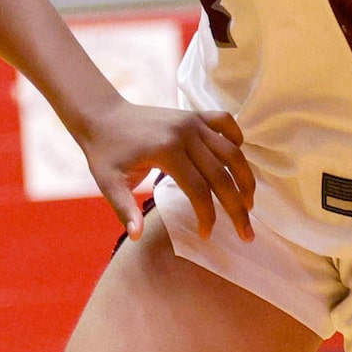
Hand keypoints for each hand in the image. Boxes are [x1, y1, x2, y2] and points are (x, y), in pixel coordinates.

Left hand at [76, 103, 254, 242]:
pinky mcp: (194, 114)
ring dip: (245, 178)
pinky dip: (236, 140)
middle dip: (236, 207)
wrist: (101, 116)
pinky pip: (225, 122)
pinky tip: (236, 161)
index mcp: (166, 150)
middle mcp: (185, 133)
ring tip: (249, 203)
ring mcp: (192, 121)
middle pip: (221, 175)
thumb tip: (136, 237)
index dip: (206, 216)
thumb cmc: (104, 153)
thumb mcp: (108, 182)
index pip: (198, 190)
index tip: (207, 235)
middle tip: (246, 232)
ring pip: (231, 151)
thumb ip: (124, 209)